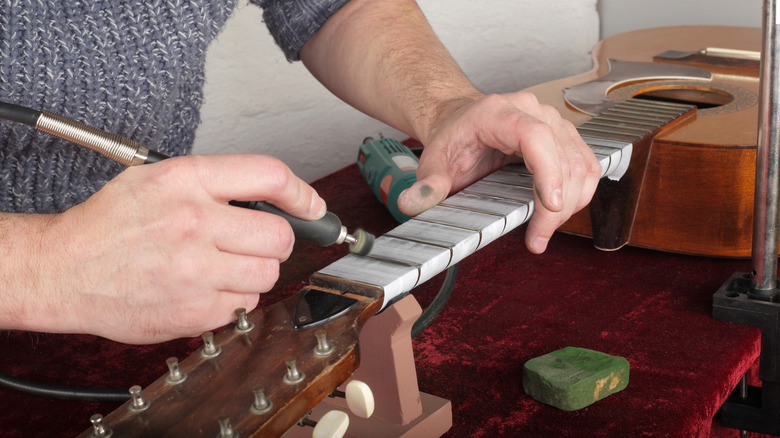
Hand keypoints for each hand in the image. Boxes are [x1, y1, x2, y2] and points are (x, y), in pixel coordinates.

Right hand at [27, 154, 324, 343]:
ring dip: (255, 272)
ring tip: (223, 266)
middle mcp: (194, 222)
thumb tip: (274, 197)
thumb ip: (214, 183)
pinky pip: (244, 306)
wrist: (64, 270)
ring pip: (268, 274)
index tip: (312, 207)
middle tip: (254, 243)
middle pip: (279, 235)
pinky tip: (204, 288)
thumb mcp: (156, 178)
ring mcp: (195, 270)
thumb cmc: (110, 224)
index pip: (269, 176)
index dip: (301, 193)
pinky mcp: (194, 310)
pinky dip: (232, 300)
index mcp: (186, 181)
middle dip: (275, 241)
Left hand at [397, 91, 600, 253]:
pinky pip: (587, 166)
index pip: (536, 136)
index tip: (549, 206)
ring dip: (571, 205)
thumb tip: (411, 203)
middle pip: (565, 157)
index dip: (548, 171)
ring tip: (544, 231)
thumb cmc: (452, 138)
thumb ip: (427, 183)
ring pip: (582, 164)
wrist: (461, 119)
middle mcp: (533, 111)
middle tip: (537, 238)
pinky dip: (579, 195)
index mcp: (499, 113)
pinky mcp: (566, 136)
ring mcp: (554, 121)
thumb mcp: (433, 160)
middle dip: (557, 206)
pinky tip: (558, 214)